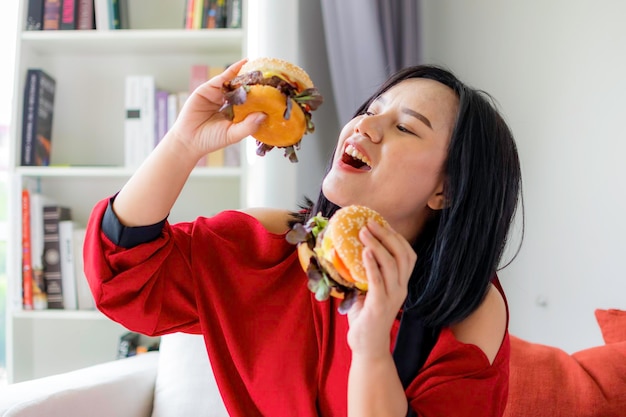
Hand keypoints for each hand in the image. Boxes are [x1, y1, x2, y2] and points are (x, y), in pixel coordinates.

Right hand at [168, 59, 266, 158]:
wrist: (189, 140)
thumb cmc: (211, 140)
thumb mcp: (233, 134)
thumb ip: (248, 126)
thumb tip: (263, 115)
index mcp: (238, 113)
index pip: (253, 101)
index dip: (264, 95)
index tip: (277, 89)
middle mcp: (230, 102)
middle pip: (245, 89)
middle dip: (257, 81)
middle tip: (271, 73)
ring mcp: (219, 95)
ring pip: (235, 82)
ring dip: (247, 73)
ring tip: (260, 66)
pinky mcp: (208, 89)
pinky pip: (222, 78)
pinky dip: (233, 70)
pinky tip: (243, 63)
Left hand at [346, 220, 416, 357]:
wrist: (367, 347)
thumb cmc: (366, 318)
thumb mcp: (367, 290)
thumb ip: (364, 274)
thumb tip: (345, 252)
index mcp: (400, 283)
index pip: (407, 254)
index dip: (396, 237)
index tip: (381, 223)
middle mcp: (401, 288)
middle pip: (403, 254)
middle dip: (387, 235)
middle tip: (370, 222)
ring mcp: (392, 296)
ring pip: (392, 264)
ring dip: (378, 245)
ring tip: (364, 232)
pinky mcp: (380, 305)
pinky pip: (379, 281)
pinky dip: (372, 264)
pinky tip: (365, 252)